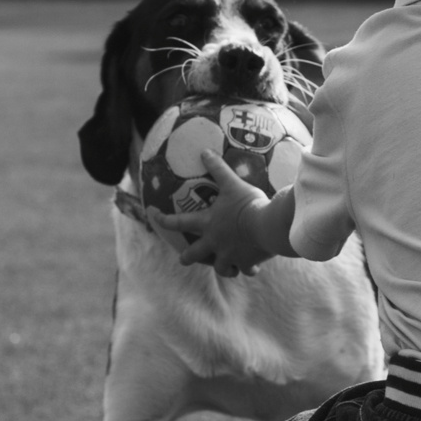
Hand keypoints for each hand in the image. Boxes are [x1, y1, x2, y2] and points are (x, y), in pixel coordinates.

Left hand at [150, 155, 272, 276]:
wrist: (267, 226)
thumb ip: (218, 168)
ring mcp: (230, 256)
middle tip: (184, 258)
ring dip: (223, 268)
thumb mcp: (233, 183)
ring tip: (228, 267)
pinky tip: (254, 268)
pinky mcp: (247, 263)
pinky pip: (247, 269)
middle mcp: (215, 243)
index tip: (152, 215)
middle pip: (193, 255)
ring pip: (221, 269)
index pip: (179, 222)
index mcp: (208, 224)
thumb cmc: (247, 204)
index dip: (163, 219)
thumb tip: (204, 151)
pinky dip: (249, 269)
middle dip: (187, 258)